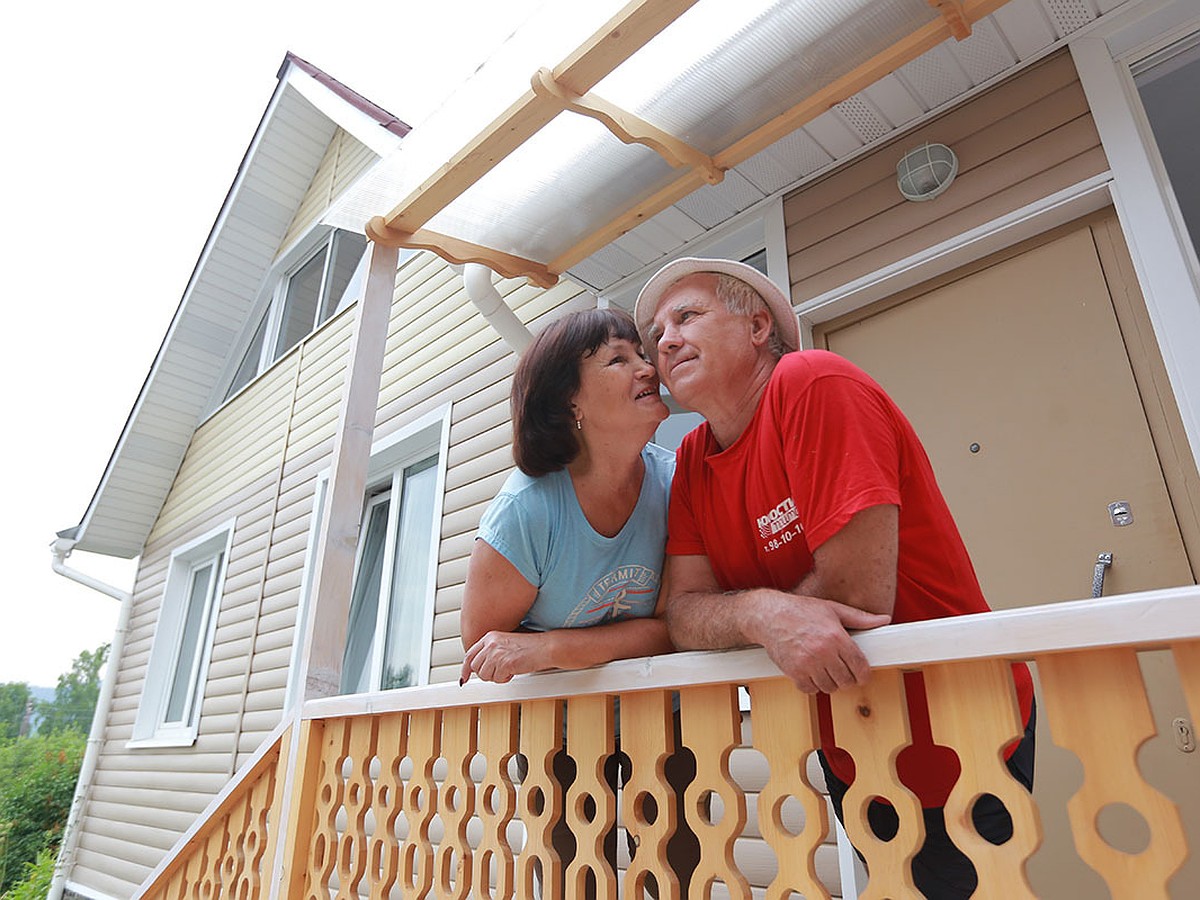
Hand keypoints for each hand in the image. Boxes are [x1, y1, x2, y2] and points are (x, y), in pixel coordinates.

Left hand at [460, 630, 548, 683]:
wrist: (545, 647)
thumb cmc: (528, 647)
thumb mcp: (504, 644)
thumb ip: (490, 652)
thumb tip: (478, 668)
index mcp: (489, 637)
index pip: (469, 655)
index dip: (465, 669)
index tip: (464, 678)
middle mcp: (490, 644)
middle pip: (476, 668)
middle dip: (486, 674)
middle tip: (500, 671)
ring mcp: (496, 653)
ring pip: (485, 675)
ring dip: (496, 677)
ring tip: (508, 669)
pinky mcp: (504, 663)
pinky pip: (497, 679)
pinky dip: (505, 678)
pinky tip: (514, 671)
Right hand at [756, 593, 889, 693]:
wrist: (769, 615)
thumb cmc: (800, 610)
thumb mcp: (832, 609)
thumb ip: (860, 618)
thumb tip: (884, 620)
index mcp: (836, 637)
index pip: (860, 667)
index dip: (863, 674)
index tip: (861, 675)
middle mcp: (823, 652)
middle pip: (846, 681)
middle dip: (846, 678)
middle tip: (841, 671)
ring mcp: (807, 664)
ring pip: (829, 687)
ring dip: (829, 682)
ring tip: (824, 669)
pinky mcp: (794, 672)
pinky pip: (810, 690)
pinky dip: (812, 685)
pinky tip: (811, 672)